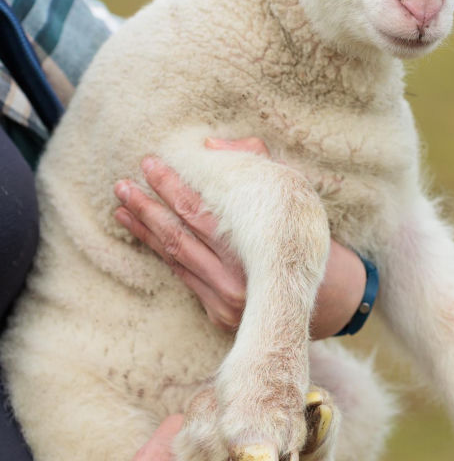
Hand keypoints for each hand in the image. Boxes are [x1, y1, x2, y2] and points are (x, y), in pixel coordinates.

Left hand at [113, 138, 366, 338]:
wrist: (325, 297)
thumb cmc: (304, 237)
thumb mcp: (292, 196)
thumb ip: (256, 165)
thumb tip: (211, 145)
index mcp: (259, 246)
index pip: (203, 211)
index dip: (173, 186)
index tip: (150, 164)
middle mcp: (240, 279)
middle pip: (182, 236)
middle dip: (149, 207)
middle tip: (124, 184)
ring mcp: (227, 301)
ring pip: (176, 258)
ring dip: (146, 230)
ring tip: (121, 206)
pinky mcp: (219, 315)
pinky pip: (184, 277)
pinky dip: (162, 252)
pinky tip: (144, 233)